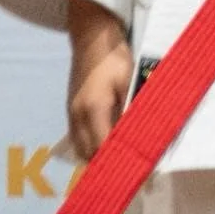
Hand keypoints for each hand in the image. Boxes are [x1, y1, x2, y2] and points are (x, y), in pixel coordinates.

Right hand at [65, 0, 132, 161]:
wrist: (92, 37)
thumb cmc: (114, 57)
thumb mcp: (129, 80)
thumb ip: (132, 108)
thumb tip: (142, 133)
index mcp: (94, 109)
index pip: (104, 147)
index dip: (118, 164)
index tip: (136, 175)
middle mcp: (78, 117)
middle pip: (90, 155)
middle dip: (108, 167)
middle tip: (132, 175)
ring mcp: (72, 115)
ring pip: (83, 149)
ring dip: (99, 159)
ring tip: (121, 165)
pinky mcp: (72, 111)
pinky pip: (80, 139)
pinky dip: (93, 148)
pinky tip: (109, 149)